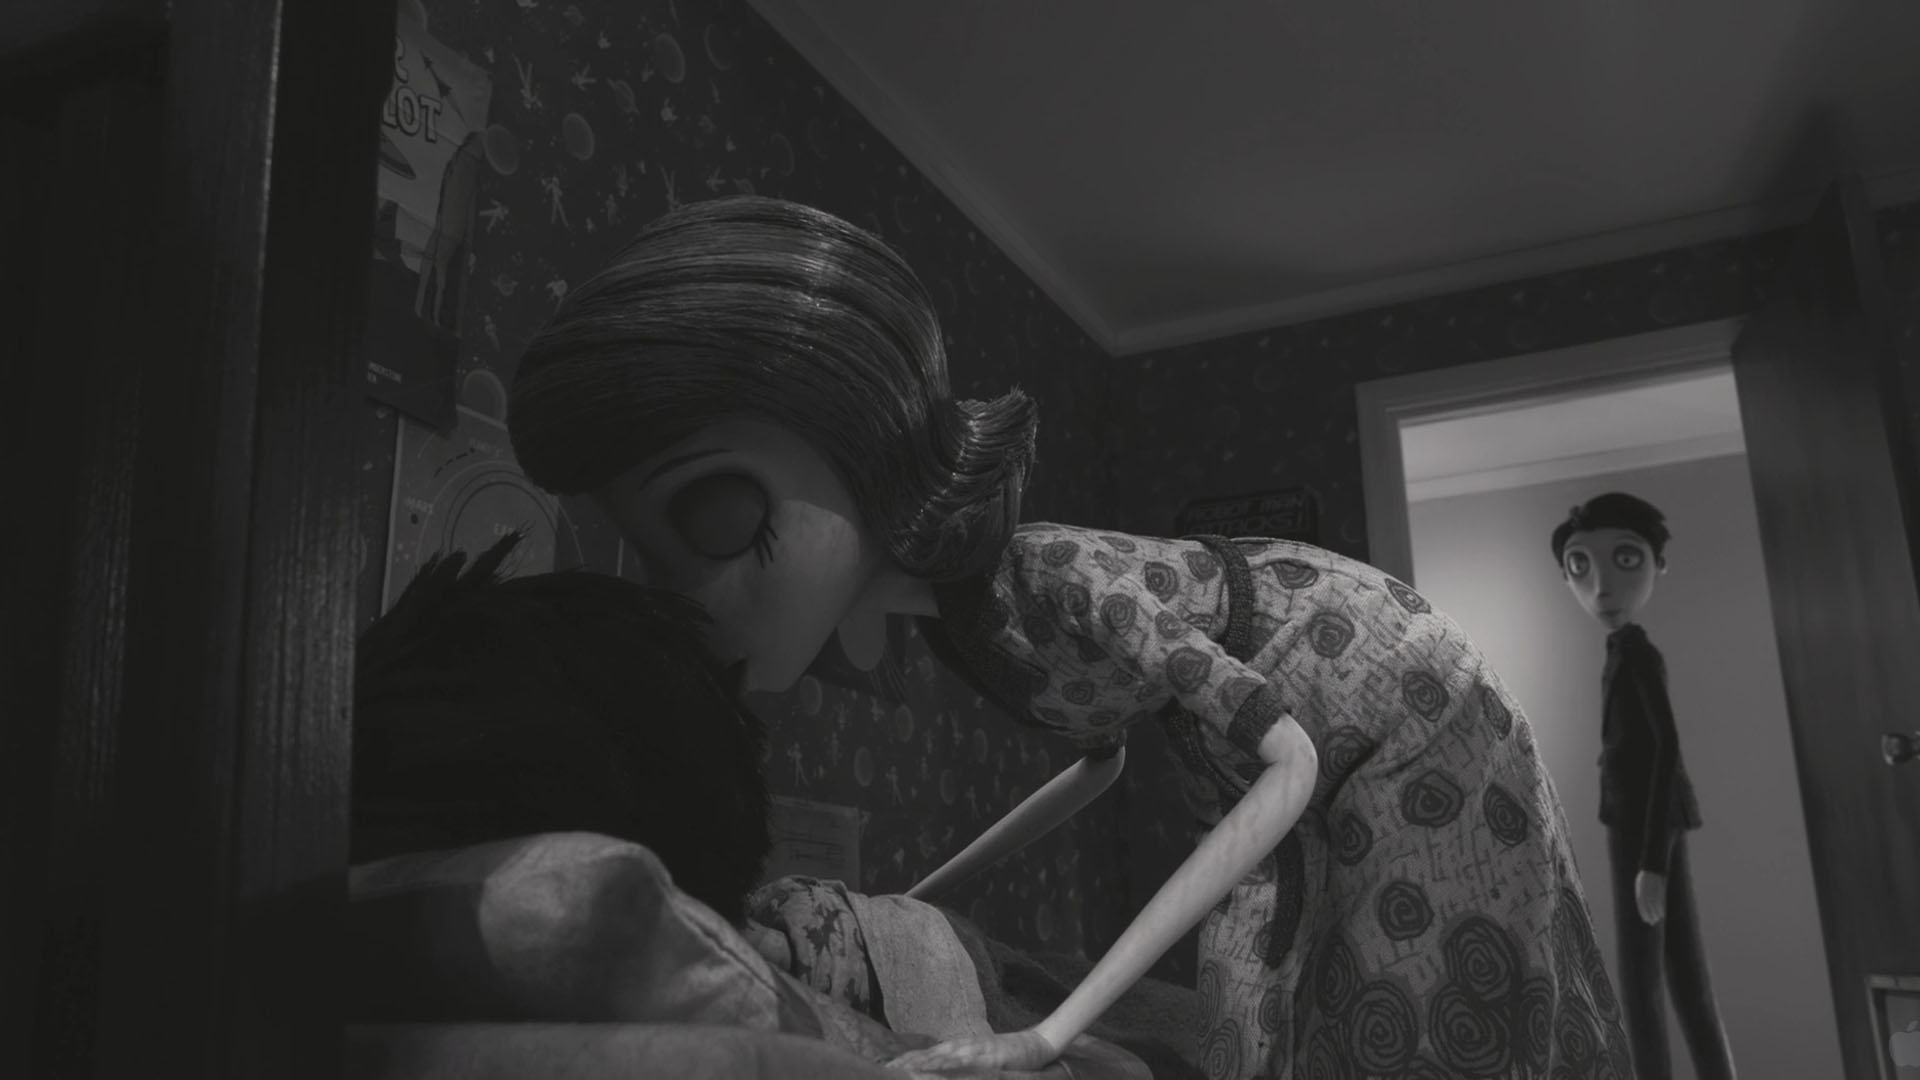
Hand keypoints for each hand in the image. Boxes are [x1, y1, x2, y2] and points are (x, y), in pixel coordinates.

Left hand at [887, 1029, 1060, 1074]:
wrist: (1033, 1046)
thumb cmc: (1003, 1058)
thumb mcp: (977, 1063)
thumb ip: (958, 1068)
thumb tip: (939, 1075)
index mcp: (955, 1049)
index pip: (924, 1055)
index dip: (904, 1062)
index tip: (884, 1069)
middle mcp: (960, 1046)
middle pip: (925, 1054)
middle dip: (904, 1063)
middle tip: (883, 1070)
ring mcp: (972, 1048)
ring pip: (939, 1056)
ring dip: (919, 1063)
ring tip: (900, 1070)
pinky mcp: (986, 1052)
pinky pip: (962, 1060)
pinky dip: (946, 1064)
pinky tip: (934, 1068)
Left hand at [1635, 870, 1666, 924]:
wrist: (1653, 865)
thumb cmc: (1646, 875)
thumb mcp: (1640, 882)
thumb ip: (1641, 892)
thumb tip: (1641, 903)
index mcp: (1639, 887)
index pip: (1640, 902)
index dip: (1643, 912)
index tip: (1645, 920)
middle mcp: (1645, 888)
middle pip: (1647, 904)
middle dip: (1649, 914)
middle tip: (1652, 922)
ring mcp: (1653, 887)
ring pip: (1654, 903)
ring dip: (1655, 912)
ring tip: (1657, 919)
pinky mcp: (1660, 887)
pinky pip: (1660, 899)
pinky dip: (1661, 907)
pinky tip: (1662, 913)